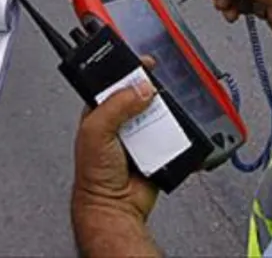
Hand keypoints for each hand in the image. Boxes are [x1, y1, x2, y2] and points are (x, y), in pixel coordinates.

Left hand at [71, 79, 161, 257]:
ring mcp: (139, 138)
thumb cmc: (94, 175)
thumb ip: (115, 105)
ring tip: (166, 115)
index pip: (116, 84)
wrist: (114, 208)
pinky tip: (176, 133)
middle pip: (141, 97)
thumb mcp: (96, 131)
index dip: (129, 72)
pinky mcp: (156, 151)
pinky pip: (171, 137)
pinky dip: (177, 135)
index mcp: (100, 112)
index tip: (145, 63)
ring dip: (166, 115)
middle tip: (160, 89)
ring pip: (159, 115)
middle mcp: (120, 123)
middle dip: (151, 92)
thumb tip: (140, 89)